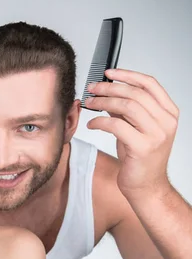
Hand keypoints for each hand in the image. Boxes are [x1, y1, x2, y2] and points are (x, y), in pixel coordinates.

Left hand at [85, 69, 178, 197]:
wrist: (146, 185)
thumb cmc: (140, 157)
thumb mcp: (134, 127)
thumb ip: (126, 109)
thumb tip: (108, 90)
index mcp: (168, 112)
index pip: (150, 84)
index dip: (127, 74)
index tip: (108, 72)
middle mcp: (166, 121)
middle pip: (135, 93)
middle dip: (109, 88)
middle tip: (92, 88)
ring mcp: (157, 134)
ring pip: (126, 106)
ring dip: (103, 102)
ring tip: (89, 103)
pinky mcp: (143, 147)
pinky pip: (117, 125)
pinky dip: (100, 122)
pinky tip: (92, 124)